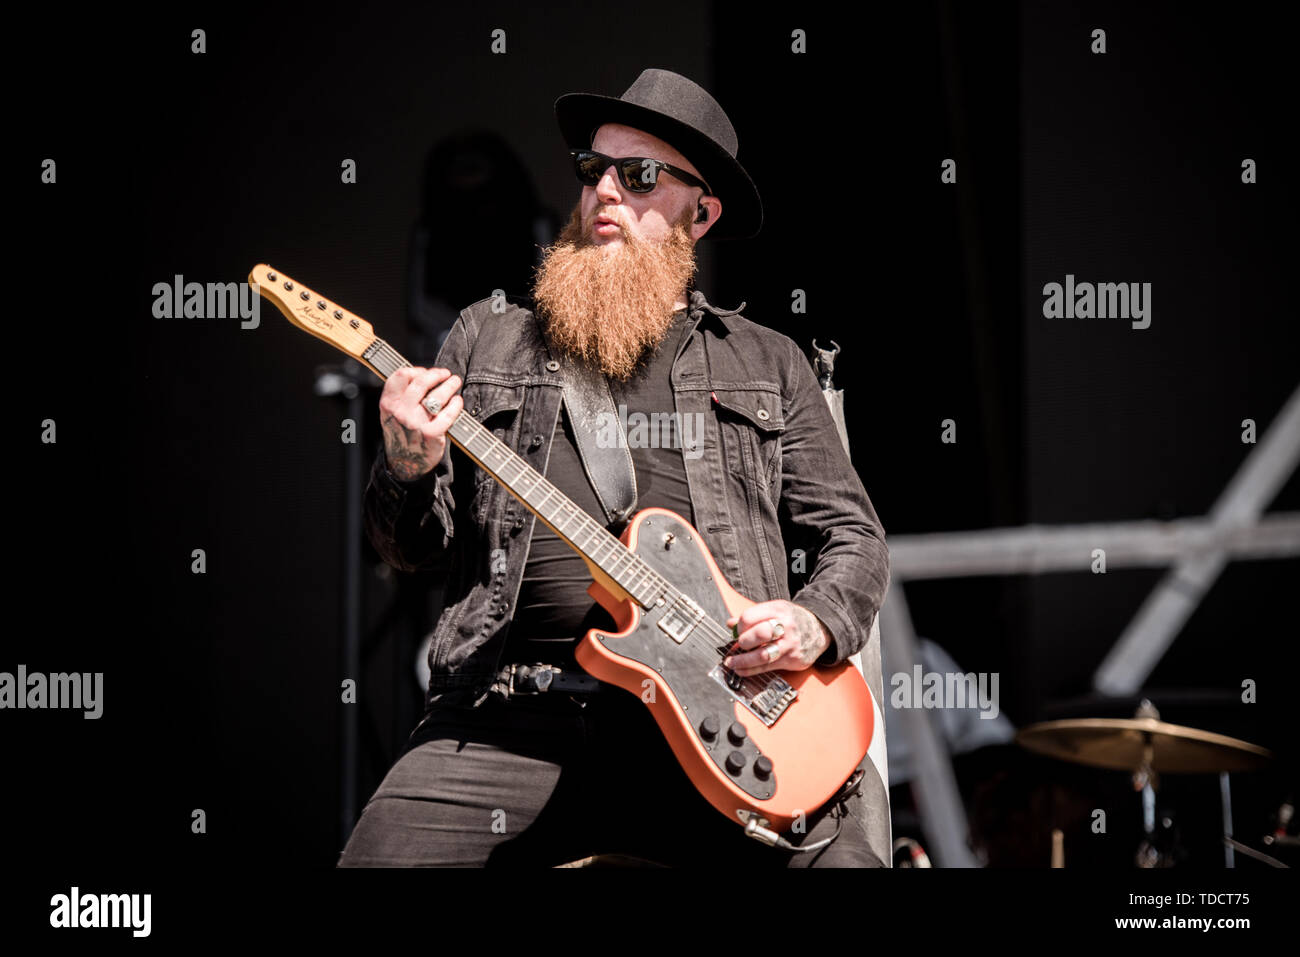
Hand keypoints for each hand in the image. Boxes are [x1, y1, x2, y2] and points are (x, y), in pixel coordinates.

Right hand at [379, 366, 462, 481]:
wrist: (403, 464)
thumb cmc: (401, 433)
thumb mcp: (391, 414)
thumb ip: (400, 395)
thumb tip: (422, 375)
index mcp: (388, 404)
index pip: (401, 376)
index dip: (417, 370)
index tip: (426, 372)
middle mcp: (401, 412)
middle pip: (422, 382)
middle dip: (437, 374)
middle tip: (446, 374)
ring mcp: (416, 423)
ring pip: (437, 396)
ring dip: (449, 385)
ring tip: (454, 382)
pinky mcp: (432, 434)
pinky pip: (448, 413)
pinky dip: (456, 405)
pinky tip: (458, 402)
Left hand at [722, 601, 830, 675]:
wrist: (820, 629)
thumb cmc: (793, 619)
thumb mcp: (775, 610)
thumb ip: (753, 616)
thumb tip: (731, 624)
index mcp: (778, 610)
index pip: (750, 617)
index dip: (739, 626)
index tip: (737, 632)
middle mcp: (785, 626)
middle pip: (758, 634)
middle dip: (743, 642)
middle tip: (738, 646)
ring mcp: (790, 645)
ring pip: (762, 655)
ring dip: (742, 661)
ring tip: (732, 662)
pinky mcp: (793, 660)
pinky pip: (767, 667)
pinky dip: (751, 670)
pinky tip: (742, 670)